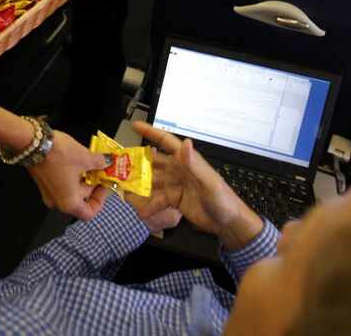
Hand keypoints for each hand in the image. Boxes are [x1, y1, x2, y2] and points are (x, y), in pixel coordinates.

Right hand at [28, 130, 109, 220]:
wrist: (33, 142)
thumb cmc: (59, 155)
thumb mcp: (85, 158)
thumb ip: (100, 163)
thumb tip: (107, 162)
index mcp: (68, 203)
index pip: (89, 213)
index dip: (100, 200)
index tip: (103, 185)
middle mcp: (57, 201)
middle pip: (80, 200)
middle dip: (92, 183)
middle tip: (100, 168)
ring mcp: (48, 192)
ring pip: (71, 190)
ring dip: (82, 177)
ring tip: (90, 161)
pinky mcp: (43, 181)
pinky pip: (62, 183)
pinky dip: (72, 174)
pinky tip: (77, 160)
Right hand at [132, 122, 262, 249]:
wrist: (228, 223)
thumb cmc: (223, 200)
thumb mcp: (209, 182)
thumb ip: (195, 163)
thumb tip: (185, 143)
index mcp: (187, 161)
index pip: (166, 142)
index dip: (151, 132)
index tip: (136, 126)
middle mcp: (179, 170)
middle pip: (154, 162)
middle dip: (138, 162)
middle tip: (122, 164)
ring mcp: (176, 185)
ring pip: (153, 181)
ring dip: (140, 185)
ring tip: (126, 189)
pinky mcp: (175, 199)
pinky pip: (158, 199)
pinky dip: (150, 205)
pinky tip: (143, 211)